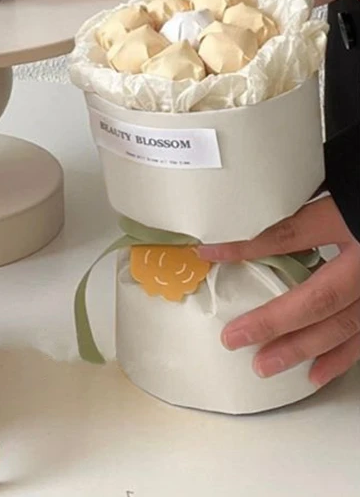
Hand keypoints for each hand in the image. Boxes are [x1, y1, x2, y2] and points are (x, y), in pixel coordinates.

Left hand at [198, 197, 359, 386]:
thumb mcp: (342, 183)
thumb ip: (305, 199)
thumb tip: (259, 200)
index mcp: (352, 221)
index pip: (289, 235)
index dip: (247, 247)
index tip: (210, 254)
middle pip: (317, 299)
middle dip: (274, 323)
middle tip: (234, 339)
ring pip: (343, 327)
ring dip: (302, 349)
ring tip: (264, 365)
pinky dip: (341, 358)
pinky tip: (316, 374)